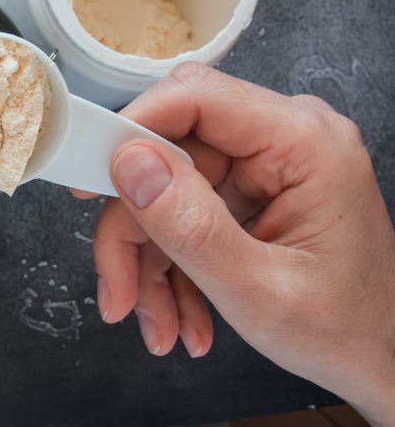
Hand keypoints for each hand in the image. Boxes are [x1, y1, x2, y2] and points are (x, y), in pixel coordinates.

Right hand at [83, 63, 394, 424]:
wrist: (381, 360)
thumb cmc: (346, 332)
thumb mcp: (260, 292)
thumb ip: (191, 227)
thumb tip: (129, 164)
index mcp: (304, 142)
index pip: (196, 97)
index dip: (132, 129)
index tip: (92, 181)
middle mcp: (283, 139)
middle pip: (169, 156)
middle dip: (135, 231)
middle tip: (119, 291)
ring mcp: (264, 165)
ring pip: (166, 191)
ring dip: (149, 262)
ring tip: (156, 323)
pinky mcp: (248, 190)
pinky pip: (183, 213)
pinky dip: (170, 266)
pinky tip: (180, 314)